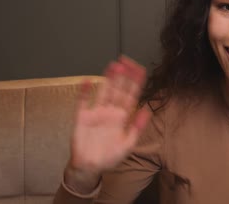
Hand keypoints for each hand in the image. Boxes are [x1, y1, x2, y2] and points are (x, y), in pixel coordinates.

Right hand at [64, 56, 151, 192]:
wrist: (90, 167)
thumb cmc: (110, 156)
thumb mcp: (128, 143)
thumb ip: (137, 127)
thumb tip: (147, 110)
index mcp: (122, 117)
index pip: (131, 95)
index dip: (136, 82)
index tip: (140, 69)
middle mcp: (110, 111)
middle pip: (118, 90)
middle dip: (123, 76)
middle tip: (126, 61)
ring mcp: (96, 112)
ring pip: (104, 91)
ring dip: (108, 79)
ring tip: (113, 66)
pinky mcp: (82, 117)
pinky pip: (83, 102)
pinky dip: (84, 92)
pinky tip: (88, 81)